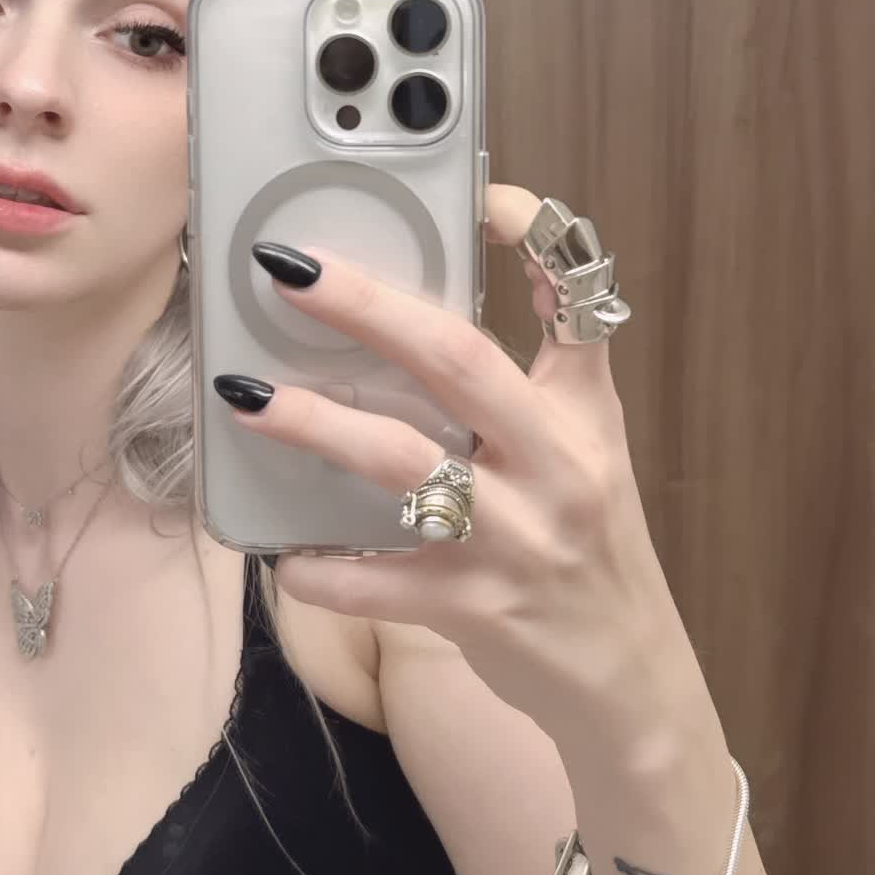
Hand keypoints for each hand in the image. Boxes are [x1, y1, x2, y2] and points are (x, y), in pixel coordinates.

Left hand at [212, 184, 692, 742]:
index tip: (480, 194)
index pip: (578, 300)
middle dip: (368, 309)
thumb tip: (433, 310)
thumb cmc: (588, 548)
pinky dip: (324, 569)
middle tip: (291, 270)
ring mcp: (518, 539)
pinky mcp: (478, 611)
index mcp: (583, 412)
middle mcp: (558, 464)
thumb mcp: (586, 450)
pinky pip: (380, 584)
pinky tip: (281, 556)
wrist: (629, 681)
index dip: (535, 237)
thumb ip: (529, 383)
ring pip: (405, 465)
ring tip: (245, 396)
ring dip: (316, 427)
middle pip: (459, 362)